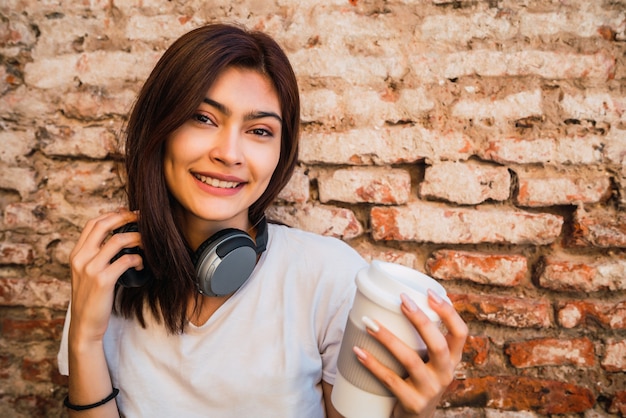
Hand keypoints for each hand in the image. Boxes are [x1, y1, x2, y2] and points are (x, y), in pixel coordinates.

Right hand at [68, 209, 141, 343]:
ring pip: (118, 240)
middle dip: (125, 217)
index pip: (92, 224)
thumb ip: (97, 256)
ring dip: (137, 237)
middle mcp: (81, 258)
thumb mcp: (87, 274)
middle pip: (103, 225)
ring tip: (147, 242)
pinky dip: (138, 259)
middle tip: (142, 218)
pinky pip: (126, 260)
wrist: (85, 325)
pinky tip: (142, 264)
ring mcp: (90, 268)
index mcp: (76, 254)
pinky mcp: (102, 280)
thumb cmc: (92, 299)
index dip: (112, 215)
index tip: (128, 213)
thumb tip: (119, 238)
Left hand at [353, 290, 467, 417]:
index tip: (430, 294)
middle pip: (438, 344)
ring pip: (411, 360)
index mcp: (452, 359)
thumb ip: (423, 339)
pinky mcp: (413, 403)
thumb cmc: (418, 381)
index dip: (449, 312)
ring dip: (388, 339)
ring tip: (369, 324)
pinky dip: (373, 364)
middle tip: (401, 301)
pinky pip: (390, 380)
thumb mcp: (430, 362)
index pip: (461, 333)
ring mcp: (430, 390)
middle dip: (420, 320)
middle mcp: (446, 374)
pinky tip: (359, 351)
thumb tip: (397, 301)